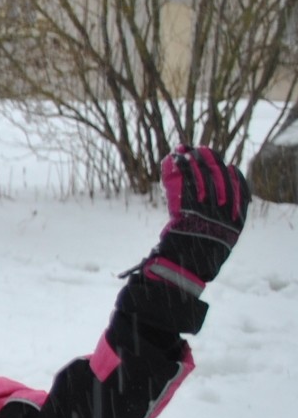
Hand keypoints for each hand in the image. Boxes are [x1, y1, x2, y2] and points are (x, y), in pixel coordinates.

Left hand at [145, 146, 248, 292]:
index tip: (230, 167)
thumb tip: (217, 216)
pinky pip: (186, 183)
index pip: (241, 192)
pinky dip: (182, 168)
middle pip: (221, 179)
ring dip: (195, 160)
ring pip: (204, 178)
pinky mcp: (189, 209)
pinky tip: (176, 158)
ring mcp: (207, 210)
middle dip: (212, 162)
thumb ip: (221, 226)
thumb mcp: (218, 243)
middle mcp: (224, 213)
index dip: (235, 177)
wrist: (186, 268)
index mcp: (236, 222)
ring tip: (186, 149)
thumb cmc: (199, 259)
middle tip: (203, 150)